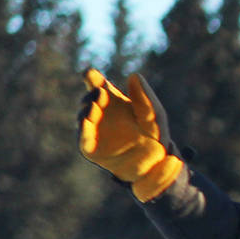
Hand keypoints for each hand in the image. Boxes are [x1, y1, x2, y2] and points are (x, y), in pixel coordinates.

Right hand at [78, 68, 183, 200]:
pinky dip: (83, 130)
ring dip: (86, 110)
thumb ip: (145, 97)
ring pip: (83, 117)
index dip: (92, 78)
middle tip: (99, 92)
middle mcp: (101, 114)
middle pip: (89, 99)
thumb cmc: (154, 135)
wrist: (156, 164)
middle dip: (91, 95)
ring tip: (94, 106)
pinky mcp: (92, 149)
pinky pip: (83, 139)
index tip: (91, 74)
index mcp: (113, 102)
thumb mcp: (153, 114)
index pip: (98, 85)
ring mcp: (95, 131)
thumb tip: (134, 76)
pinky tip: (86, 121)